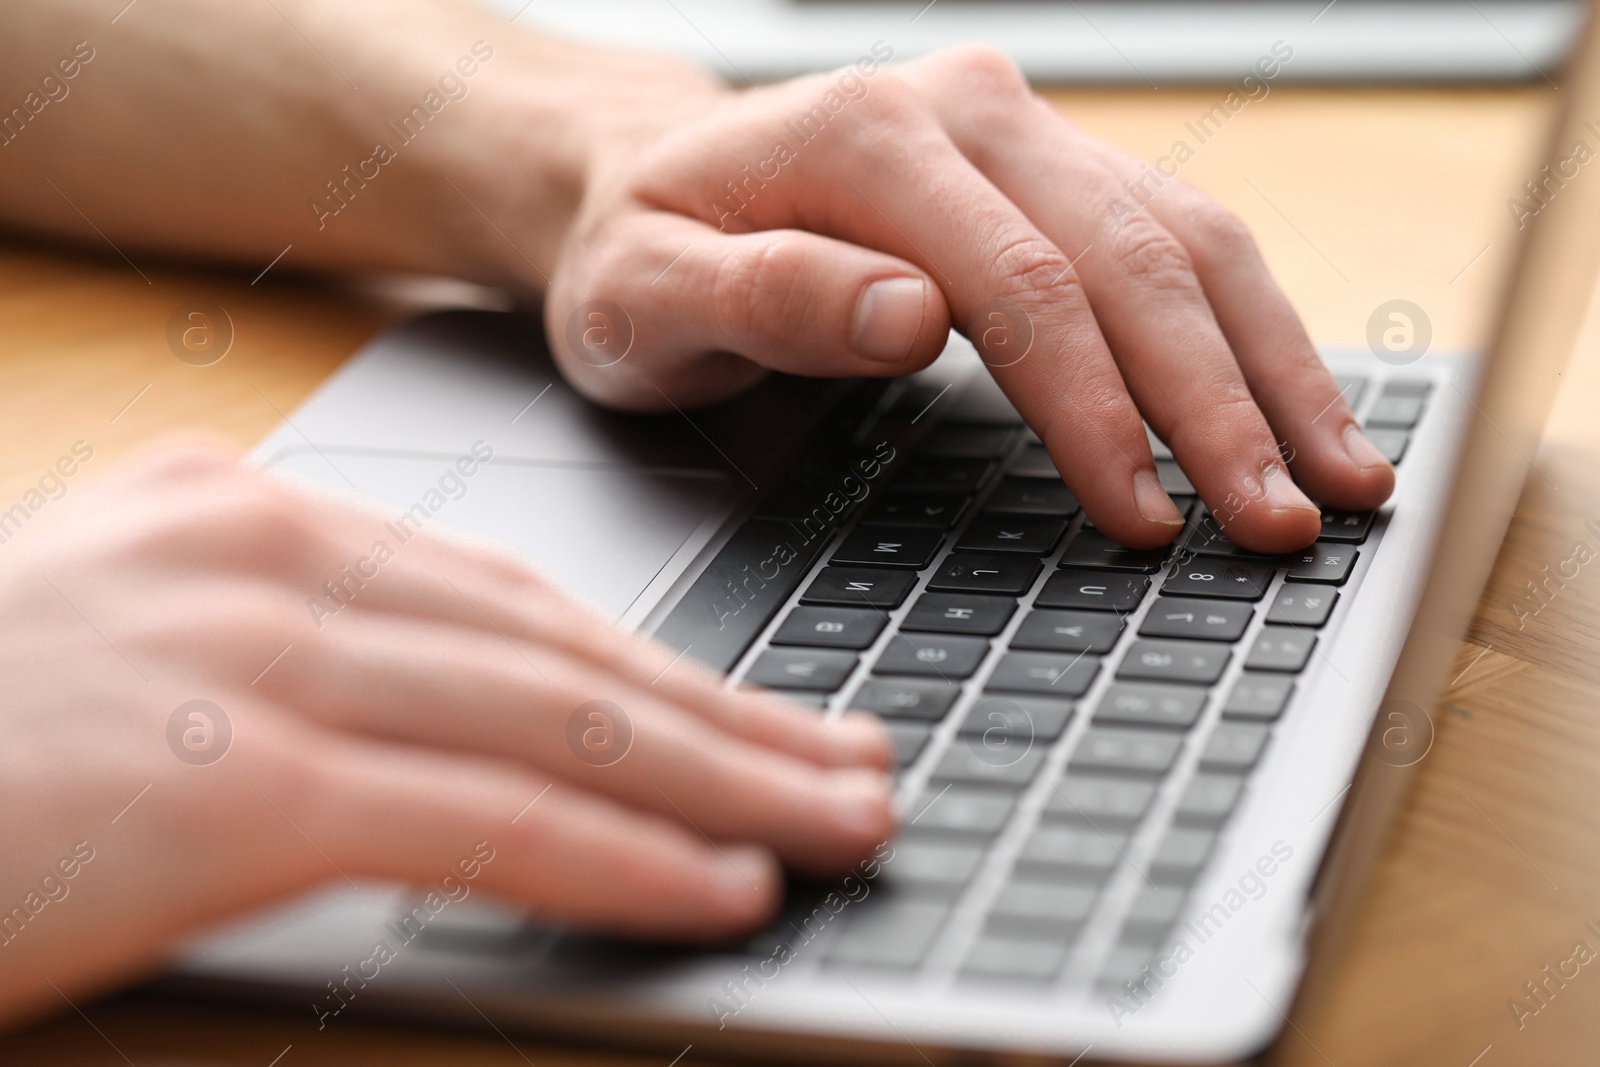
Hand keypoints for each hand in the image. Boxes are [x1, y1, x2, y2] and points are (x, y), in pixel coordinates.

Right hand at [0, 441, 891, 1024]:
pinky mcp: (222, 780)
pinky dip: (614, 862)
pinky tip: (717, 893)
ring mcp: (249, 659)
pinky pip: (478, 824)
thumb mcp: (127, 660)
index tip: (762, 717)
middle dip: (731, 720)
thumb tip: (453, 732)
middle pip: (563, 649)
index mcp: (247, 520)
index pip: (511, 599)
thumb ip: (289, 667)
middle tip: (858, 766)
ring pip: (553, 724)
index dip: (657, 670)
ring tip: (837, 828)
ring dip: (719, 785)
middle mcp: (265, 558)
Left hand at [541, 46, 1393, 552]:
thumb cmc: (641, 255)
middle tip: (1281, 522)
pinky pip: (1176, 238)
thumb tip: (912, 316)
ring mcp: (1021, 131)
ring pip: (1186, 238)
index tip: (1146, 514)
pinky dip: (1246, 326)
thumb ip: (765, 299)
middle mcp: (967, 112)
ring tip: (1338, 474)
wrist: (645, 180)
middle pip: (1133, 256)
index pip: (1019, 283)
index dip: (1094, 406)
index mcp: (868, 137)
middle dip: (1218, 401)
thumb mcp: (646, 295)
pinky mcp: (1052, 168)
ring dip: (1270, 362)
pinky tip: (1292, 399)